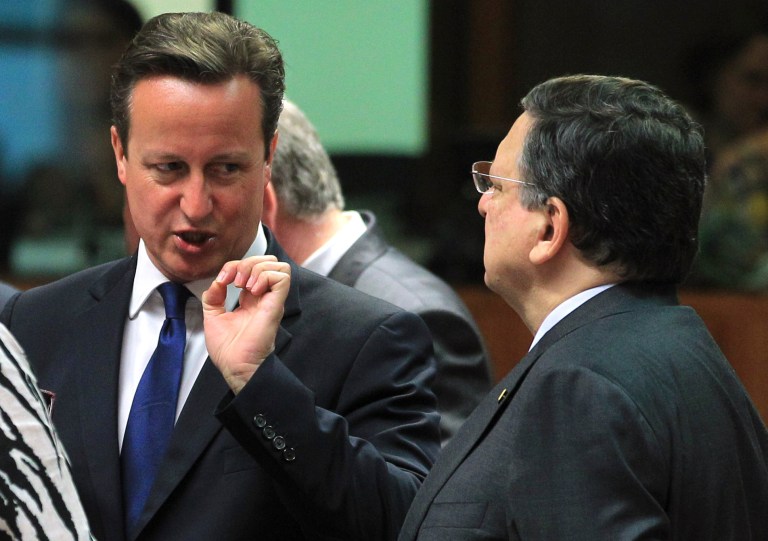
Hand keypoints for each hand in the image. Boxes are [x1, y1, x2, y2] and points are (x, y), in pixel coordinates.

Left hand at [202, 256, 290, 393]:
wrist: (236, 366)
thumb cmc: (228, 350)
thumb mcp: (213, 317)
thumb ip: (213, 297)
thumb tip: (218, 281)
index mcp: (250, 298)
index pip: (251, 267)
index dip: (234, 266)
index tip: (222, 281)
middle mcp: (264, 297)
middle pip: (268, 261)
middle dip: (248, 262)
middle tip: (236, 280)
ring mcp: (272, 300)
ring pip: (278, 265)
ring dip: (257, 268)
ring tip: (245, 286)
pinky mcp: (276, 305)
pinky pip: (282, 277)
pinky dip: (265, 276)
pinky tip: (252, 290)